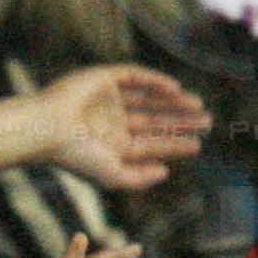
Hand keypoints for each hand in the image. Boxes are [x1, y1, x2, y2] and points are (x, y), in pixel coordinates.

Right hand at [33, 64, 211, 190]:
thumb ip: (139, 179)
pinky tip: (175, 90)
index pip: (152, 144)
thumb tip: (166, 172)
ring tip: (198, 106)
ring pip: (151, 99)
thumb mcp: (112, 176)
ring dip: (174, 102)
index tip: (198, 145)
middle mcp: (114, 121)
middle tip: (208, 122)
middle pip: (156, 121)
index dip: (175, 144)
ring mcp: (110, 98)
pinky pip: (137, 77)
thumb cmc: (77, 157)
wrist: (49, 128)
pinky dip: (156, 82)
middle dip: (180, 122)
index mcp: (114, 145)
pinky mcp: (106, 78)